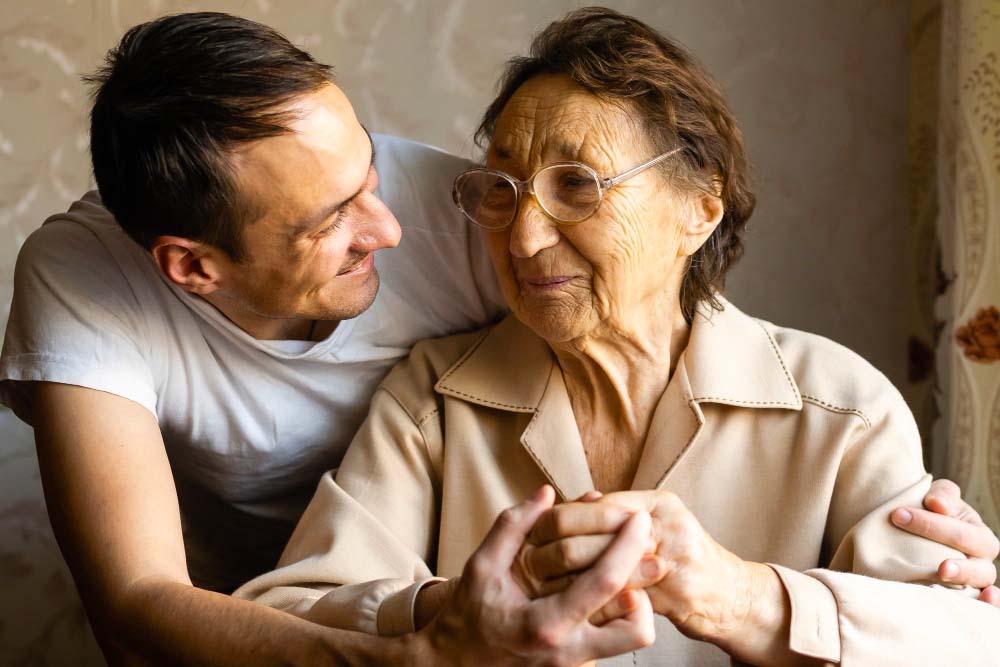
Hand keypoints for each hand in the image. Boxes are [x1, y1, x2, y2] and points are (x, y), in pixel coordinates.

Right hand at [419, 486, 655, 666]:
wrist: (455, 664)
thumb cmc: (469, 613)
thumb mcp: (482, 565)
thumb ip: (513, 526)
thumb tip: (546, 494)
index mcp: (544, 623)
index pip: (604, 583)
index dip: (627, 545)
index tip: (640, 519)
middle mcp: (567, 651)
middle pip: (637, 628)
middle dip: (648, 587)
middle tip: (645, 554)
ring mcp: (575, 664)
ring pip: (632, 639)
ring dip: (636, 605)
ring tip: (623, 573)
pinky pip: (614, 641)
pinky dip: (619, 614)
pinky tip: (606, 591)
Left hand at [529, 491, 767, 645]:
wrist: (731, 596)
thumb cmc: (683, 557)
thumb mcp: (654, 524)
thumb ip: (617, 512)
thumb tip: (575, 499)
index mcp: (659, 502)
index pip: (595, 505)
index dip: (560, 519)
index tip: (533, 533)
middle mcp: (667, 523)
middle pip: (595, 530)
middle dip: (557, 548)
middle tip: (528, 561)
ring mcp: (673, 556)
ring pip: (603, 564)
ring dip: (569, 578)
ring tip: (539, 586)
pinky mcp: (674, 592)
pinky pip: (620, 597)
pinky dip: (593, 603)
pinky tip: (570, 608)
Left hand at [891, 479, 999, 604]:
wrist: (916, 531)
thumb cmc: (930, 512)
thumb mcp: (937, 498)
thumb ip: (942, 496)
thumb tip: (937, 505)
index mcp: (978, 535)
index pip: (961, 533)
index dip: (931, 525)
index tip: (897, 515)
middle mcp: (980, 559)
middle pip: (976, 563)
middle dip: (957, 562)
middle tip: (940, 566)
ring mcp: (973, 579)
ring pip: (980, 582)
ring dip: (965, 580)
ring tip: (945, 574)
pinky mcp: (962, 595)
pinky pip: (980, 604)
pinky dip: (986, 605)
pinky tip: (983, 600)